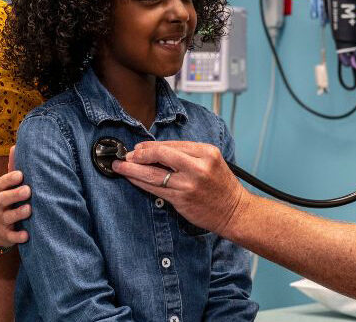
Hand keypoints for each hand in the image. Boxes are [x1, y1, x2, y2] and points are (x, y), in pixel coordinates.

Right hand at [0, 146, 31, 247]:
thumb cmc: (4, 202)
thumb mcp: (5, 186)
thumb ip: (12, 168)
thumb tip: (15, 146)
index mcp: (1, 191)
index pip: (2, 183)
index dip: (10, 179)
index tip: (20, 175)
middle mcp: (0, 205)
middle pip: (4, 199)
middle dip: (15, 195)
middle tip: (28, 191)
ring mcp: (1, 221)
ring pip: (8, 217)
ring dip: (18, 213)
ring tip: (29, 209)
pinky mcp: (5, 236)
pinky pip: (11, 237)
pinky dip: (18, 237)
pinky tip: (26, 235)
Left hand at [113, 140, 249, 235]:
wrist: (235, 211)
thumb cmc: (222, 186)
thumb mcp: (212, 161)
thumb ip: (188, 154)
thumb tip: (157, 151)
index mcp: (207, 152)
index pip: (173, 144)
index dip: (151, 146)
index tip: (139, 148)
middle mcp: (198, 167)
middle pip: (161, 155)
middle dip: (140, 154)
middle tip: (127, 156)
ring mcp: (189, 184)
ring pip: (154, 174)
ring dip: (133, 170)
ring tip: (121, 167)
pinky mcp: (182, 200)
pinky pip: (155, 189)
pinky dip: (141, 183)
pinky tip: (132, 179)